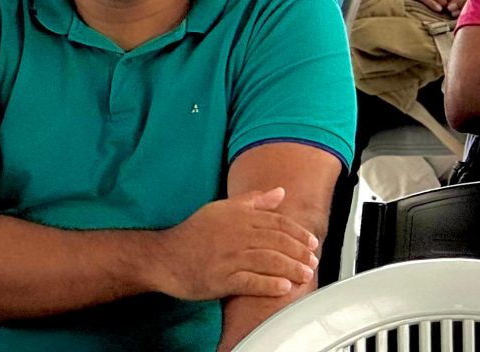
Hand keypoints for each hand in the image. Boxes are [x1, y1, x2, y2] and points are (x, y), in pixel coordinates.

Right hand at [155, 187, 318, 300]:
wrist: (165, 257)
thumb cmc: (195, 232)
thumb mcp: (223, 208)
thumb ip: (253, 201)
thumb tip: (280, 192)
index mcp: (240, 217)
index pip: (278, 223)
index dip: (298, 233)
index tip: (312, 242)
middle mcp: (238, 235)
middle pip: (277, 242)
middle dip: (299, 252)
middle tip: (314, 261)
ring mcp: (229, 258)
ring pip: (268, 261)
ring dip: (291, 268)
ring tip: (305, 274)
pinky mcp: (221, 279)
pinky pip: (250, 281)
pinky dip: (269, 284)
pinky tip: (284, 287)